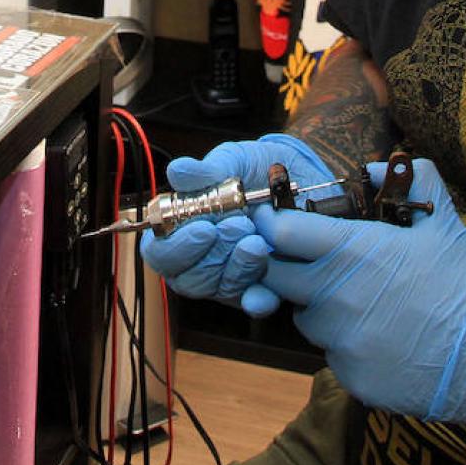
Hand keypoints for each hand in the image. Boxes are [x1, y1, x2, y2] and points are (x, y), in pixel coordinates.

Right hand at [139, 133, 341, 316]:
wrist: (305, 180)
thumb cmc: (259, 169)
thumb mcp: (235, 161)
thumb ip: (207, 171)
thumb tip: (177, 172)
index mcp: (181, 228)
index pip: (160, 252)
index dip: (177, 247)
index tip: (204, 228)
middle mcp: (200, 258)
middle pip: (187, 279)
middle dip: (212, 256)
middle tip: (239, 227)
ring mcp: (227, 276)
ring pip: (220, 289)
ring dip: (238, 267)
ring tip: (259, 239)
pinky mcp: (259, 288)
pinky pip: (252, 303)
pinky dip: (258, 299)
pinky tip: (268, 290)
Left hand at [252, 159, 465, 440]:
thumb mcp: (445, 222)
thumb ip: (410, 182)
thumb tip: (374, 166)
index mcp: (355, 252)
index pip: (281, 233)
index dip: (272, 224)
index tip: (273, 221)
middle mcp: (338, 298)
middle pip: (278, 278)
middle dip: (288, 266)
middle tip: (318, 262)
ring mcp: (342, 344)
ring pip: (306, 319)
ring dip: (321, 307)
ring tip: (365, 302)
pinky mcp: (353, 379)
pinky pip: (333, 355)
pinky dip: (347, 345)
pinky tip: (384, 338)